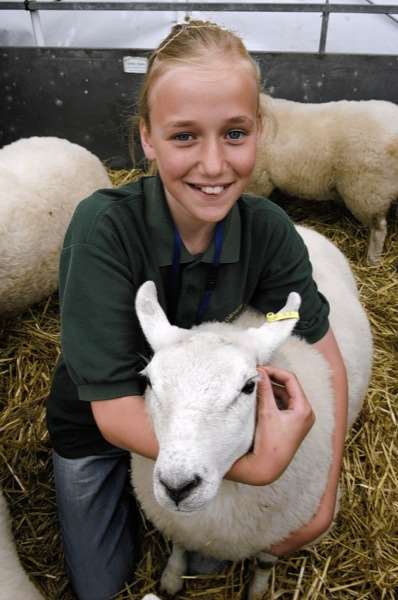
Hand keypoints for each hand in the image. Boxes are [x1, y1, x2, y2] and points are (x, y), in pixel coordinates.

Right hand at [226, 365, 314, 484]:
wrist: (268, 467)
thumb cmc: (269, 441)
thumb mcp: (266, 412)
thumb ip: (264, 389)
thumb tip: (259, 371)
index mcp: (304, 408)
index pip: (291, 379)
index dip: (274, 372)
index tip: (259, 369)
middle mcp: (306, 413)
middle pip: (289, 387)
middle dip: (272, 380)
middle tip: (256, 375)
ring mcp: (300, 419)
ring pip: (285, 396)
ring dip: (271, 389)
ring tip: (255, 384)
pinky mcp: (293, 424)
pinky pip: (284, 405)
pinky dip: (273, 399)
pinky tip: (260, 396)